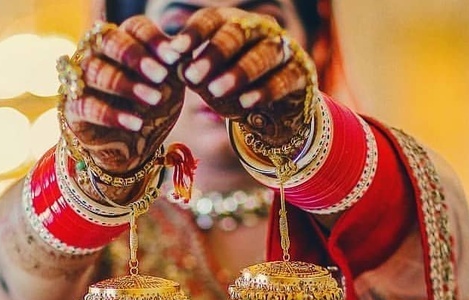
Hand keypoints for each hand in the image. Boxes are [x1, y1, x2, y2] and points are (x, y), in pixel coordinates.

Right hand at [59, 18, 184, 182]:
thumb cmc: (152, 111)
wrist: (132, 152)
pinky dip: (113, 115)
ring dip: (126, 85)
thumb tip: (182, 48)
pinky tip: (135, 124)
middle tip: (160, 75)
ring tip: (153, 100)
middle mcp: (96, 53)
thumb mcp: (170, 89)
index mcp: (124, 41)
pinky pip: (88, 106)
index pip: (134, 27)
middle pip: (109, 41)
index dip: (153, 40)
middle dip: (136, 57)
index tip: (174, 58)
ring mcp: (80, 80)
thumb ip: (175, 67)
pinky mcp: (72, 109)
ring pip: (96, 71)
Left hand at [169, 8, 315, 151]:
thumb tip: (168, 62)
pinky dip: (263, 92)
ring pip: (262, 54)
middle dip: (213, 54)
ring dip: (238, 72)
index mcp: (234, 24)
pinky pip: (283, 80)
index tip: (173, 52)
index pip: (212, 20)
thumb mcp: (212, 78)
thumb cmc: (237, 87)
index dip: (193, 34)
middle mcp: (260, 30)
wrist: (279, 109)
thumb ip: (192, 70)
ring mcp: (283, 50)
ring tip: (215, 91)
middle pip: (237, 33)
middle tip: (192, 76)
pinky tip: (245, 103)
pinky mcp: (300, 74)